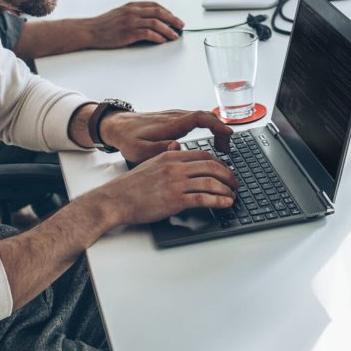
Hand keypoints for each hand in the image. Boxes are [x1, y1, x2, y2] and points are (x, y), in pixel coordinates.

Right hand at [87, 1, 183, 47]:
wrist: (90, 30)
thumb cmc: (104, 24)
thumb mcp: (120, 13)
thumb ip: (134, 13)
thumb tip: (151, 20)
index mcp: (132, 5)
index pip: (155, 5)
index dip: (168, 11)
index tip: (174, 18)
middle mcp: (133, 11)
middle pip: (159, 12)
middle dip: (173, 19)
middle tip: (181, 25)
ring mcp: (131, 21)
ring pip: (156, 23)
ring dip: (168, 30)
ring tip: (174, 36)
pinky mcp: (129, 33)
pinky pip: (148, 34)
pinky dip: (158, 37)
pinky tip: (162, 41)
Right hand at [87, 149, 237, 224]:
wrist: (115, 199)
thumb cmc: (131, 185)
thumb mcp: (150, 163)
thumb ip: (166, 156)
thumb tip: (175, 147)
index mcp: (171, 156)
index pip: (203, 155)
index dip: (219, 163)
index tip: (226, 171)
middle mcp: (175, 167)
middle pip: (211, 166)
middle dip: (228, 175)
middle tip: (235, 183)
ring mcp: (176, 183)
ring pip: (210, 182)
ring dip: (226, 189)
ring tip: (233, 195)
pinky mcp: (175, 199)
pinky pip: (203, 198)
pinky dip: (218, 200)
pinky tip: (225, 203)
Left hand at [100, 108, 233, 161]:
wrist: (117, 125)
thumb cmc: (128, 138)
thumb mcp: (139, 150)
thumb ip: (159, 149)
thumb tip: (178, 147)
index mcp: (170, 124)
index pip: (199, 118)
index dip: (217, 125)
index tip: (229, 134)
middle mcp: (176, 117)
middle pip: (207, 116)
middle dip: (221, 131)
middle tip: (226, 150)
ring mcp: (176, 116)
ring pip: (204, 118)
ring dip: (216, 131)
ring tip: (222, 150)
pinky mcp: (175, 119)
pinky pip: (198, 120)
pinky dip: (209, 129)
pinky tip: (210, 143)